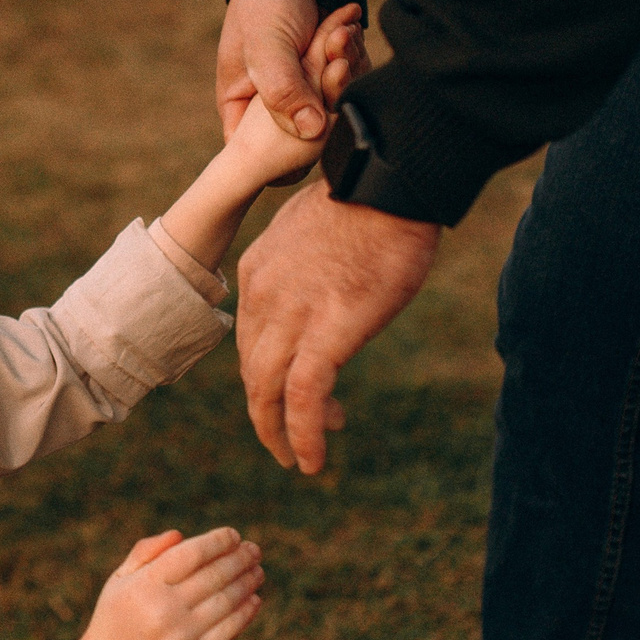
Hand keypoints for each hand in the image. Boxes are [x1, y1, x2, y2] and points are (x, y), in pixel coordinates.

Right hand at [72, 527, 264, 639]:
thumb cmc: (113, 622)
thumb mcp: (118, 582)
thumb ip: (146, 553)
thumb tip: (181, 535)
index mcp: (143, 586)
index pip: (192, 554)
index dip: (218, 542)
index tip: (233, 535)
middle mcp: (163, 610)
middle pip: (214, 575)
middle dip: (239, 558)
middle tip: (254, 550)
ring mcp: (180, 637)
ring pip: (226, 601)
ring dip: (247, 582)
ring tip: (257, 571)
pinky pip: (228, 630)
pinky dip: (246, 612)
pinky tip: (254, 599)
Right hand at [219, 0, 369, 142]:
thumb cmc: (268, 4)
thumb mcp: (267, 47)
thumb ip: (283, 90)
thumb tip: (312, 132)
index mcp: (241, 104)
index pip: (258, 150)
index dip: (287, 148)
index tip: (314, 125)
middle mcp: (274, 100)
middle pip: (308, 127)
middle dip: (327, 93)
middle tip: (334, 60)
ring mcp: (306, 86)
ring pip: (334, 102)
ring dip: (344, 68)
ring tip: (339, 32)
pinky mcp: (332, 69)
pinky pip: (350, 79)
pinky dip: (354, 56)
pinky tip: (348, 28)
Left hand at [237, 184, 441, 473]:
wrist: (389, 179)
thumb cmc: (369, 198)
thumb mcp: (318, 232)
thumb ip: (307, 267)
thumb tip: (326, 285)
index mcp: (257, 273)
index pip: (250, 340)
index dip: (268, 375)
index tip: (296, 392)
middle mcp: (262, 296)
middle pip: (252, 371)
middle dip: (268, 411)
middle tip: (289, 440)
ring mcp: (290, 316)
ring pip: (268, 391)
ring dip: (280, 433)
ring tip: (297, 460)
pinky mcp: (326, 333)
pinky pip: (303, 398)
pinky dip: (303, 435)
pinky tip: (312, 459)